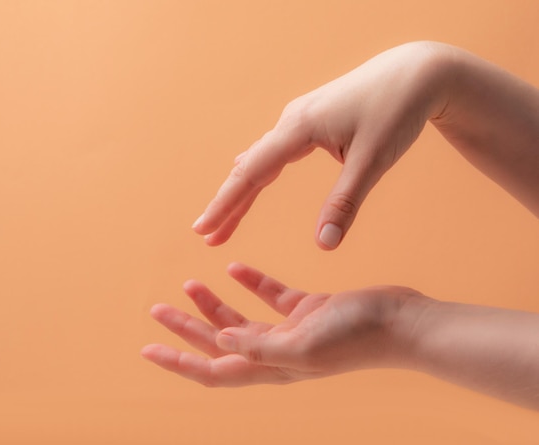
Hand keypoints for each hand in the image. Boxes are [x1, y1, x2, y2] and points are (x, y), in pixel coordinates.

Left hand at [141, 263, 425, 386]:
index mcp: (271, 367)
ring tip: (189, 283)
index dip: (178, 362)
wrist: (402, 323)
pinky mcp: (307, 309)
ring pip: (240, 318)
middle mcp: (276, 352)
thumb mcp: (304, 346)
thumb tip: (220, 341)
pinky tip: (235, 267)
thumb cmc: (357, 338)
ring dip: (213, 303)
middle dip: (185, 328)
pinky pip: (270, 295)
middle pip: (218, 342)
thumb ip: (260, 347)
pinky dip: (251, 283)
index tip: (147, 348)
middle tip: (157, 309)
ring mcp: (291, 330)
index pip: (213, 369)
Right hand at [192, 41, 450, 249]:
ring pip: (260, 159)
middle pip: (248, 168)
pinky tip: (250, 176)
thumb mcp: (373, 160)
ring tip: (224, 218)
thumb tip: (324, 245)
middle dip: (227, 204)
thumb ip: (345, 203)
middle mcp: (291, 121)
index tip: (202, 230)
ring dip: (241, 191)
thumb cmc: (397, 110)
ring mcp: (299, 118)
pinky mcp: (310, 121)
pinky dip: (259, 173)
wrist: (417, 71)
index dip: (225, 204)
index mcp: (299, 128)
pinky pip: (274, 151)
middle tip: (206, 235)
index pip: (252, 173)